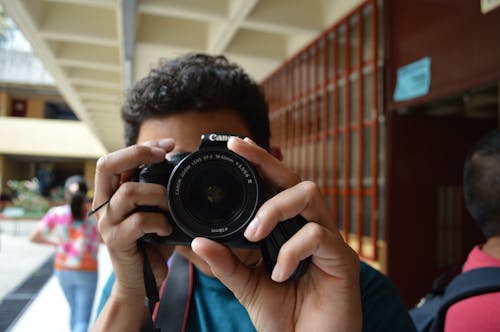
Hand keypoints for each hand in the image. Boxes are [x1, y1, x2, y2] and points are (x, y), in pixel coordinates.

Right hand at [93, 139, 175, 295]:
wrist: (141, 281)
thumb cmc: (150, 242)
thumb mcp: (153, 210)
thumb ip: (155, 189)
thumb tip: (177, 161)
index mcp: (110, 194)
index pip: (114, 159)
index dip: (141, 147)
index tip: (168, 145)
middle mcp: (103, 205)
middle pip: (107, 165)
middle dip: (138, 153)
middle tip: (164, 155)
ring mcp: (107, 223)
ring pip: (129, 192)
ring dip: (158, 194)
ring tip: (171, 206)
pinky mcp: (116, 241)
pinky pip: (139, 221)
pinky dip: (159, 221)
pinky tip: (167, 228)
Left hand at [191, 137, 361, 331]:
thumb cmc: (286, 319)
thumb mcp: (248, 288)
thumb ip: (227, 264)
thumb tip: (196, 242)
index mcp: (289, 232)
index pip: (275, 189)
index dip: (259, 164)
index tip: (235, 146)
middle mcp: (311, 230)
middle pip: (295, 180)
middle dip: (267, 161)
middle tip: (240, 149)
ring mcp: (330, 242)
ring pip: (310, 195)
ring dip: (277, 207)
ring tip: (254, 234)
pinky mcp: (344, 259)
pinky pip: (320, 235)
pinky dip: (293, 250)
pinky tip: (280, 273)